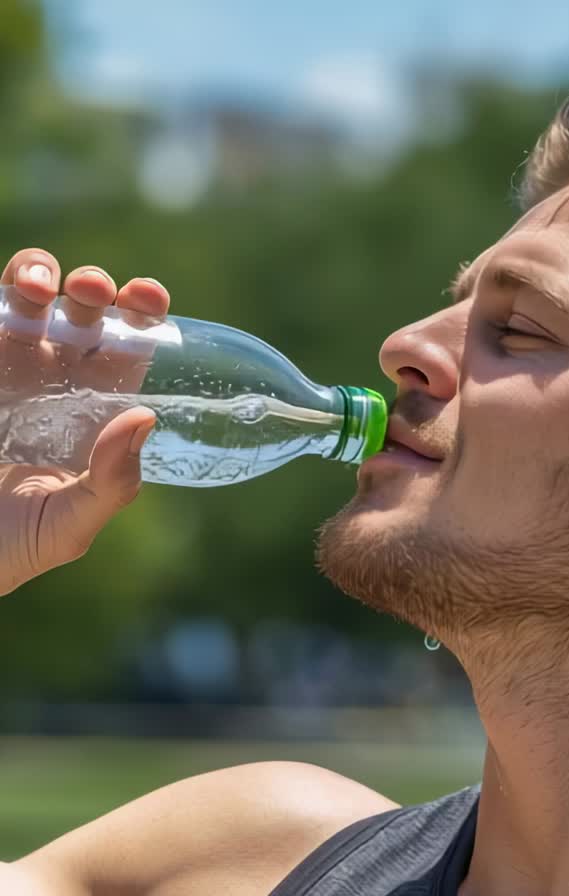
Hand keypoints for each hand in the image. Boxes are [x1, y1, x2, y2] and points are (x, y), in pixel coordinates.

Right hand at [0, 248, 170, 596]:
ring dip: (36, 273)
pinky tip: (8, 300)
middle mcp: (54, 380)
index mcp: (95, 410)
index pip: (128, 350)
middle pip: (84, 312)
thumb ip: (112, 483)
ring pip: (28, 297)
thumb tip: (143, 419)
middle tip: (94, 293)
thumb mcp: (72, 525)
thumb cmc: (18, 545)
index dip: (144, 317)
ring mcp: (8, 367)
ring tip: (37, 288)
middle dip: (94, 288)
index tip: (150, 299)